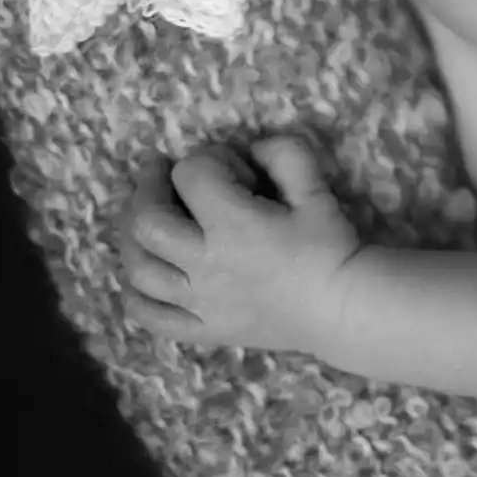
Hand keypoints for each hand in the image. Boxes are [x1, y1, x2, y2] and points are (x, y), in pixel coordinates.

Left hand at [118, 135, 361, 354]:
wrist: (342, 309)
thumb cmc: (331, 247)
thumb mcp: (315, 189)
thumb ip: (284, 154)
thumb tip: (251, 148)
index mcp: (233, 225)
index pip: (191, 175)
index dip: (209, 159)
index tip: (234, 170)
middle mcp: (205, 264)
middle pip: (147, 222)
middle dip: (148, 189)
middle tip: (160, 176)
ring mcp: (199, 302)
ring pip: (139, 269)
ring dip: (133, 238)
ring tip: (147, 220)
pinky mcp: (203, 329)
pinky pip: (150, 317)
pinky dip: (135, 295)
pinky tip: (142, 277)